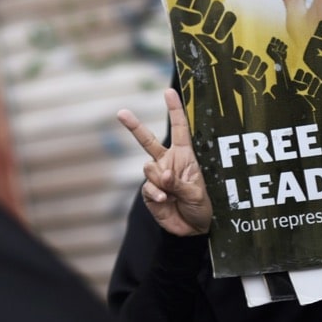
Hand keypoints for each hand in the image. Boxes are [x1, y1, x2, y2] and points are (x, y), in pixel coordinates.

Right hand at [117, 87, 211, 235]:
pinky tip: (164, 201)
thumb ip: (178, 183)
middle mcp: (168, 162)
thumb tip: (162, 175)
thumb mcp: (197, 193)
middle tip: (121, 112)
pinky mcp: (149, 192)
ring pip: (149, 169)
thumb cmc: (200, 206)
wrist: (192, 229)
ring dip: (162, 181)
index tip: (168, 92)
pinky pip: (148, 187)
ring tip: (172, 194)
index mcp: (184, 156)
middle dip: (134, 126)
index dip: (174, 110)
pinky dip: (156, 194)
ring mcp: (157, 176)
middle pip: (148, 140)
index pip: (180, 129)